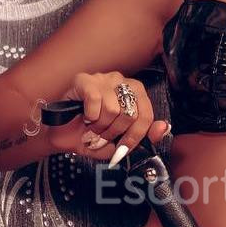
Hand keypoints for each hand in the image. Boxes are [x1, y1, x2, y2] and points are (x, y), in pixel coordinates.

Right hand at [50, 71, 170, 164]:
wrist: (62, 137)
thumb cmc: (90, 137)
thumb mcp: (119, 143)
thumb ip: (143, 137)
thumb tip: (163, 128)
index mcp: (133, 93)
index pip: (146, 114)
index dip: (136, 136)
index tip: (124, 148)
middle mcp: (120, 81)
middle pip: (131, 113)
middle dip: (115, 133)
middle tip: (102, 136)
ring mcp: (102, 78)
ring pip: (112, 109)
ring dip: (100, 127)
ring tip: (92, 127)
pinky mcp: (84, 79)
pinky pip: (95, 101)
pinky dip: (89, 116)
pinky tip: (84, 116)